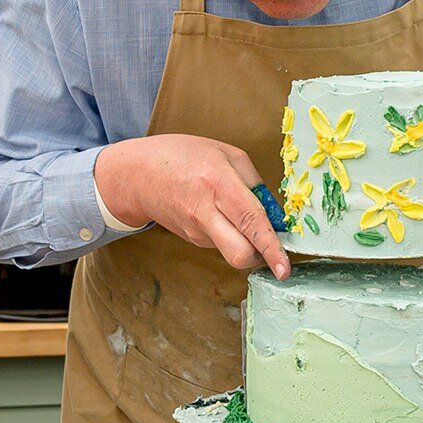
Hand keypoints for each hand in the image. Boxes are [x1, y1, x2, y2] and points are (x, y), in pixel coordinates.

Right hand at [95, 134, 290, 277]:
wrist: (137, 174)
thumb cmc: (183, 156)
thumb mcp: (227, 154)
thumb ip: (254, 183)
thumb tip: (276, 215)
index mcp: (217, 183)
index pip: (250, 221)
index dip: (272, 247)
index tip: (284, 268)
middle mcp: (205, 212)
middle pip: (239, 254)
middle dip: (261, 258)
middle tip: (272, 247)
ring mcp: (196, 230)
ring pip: (232, 251)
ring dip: (246, 242)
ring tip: (236, 212)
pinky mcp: (192, 239)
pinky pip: (221, 244)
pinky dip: (230, 235)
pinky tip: (220, 214)